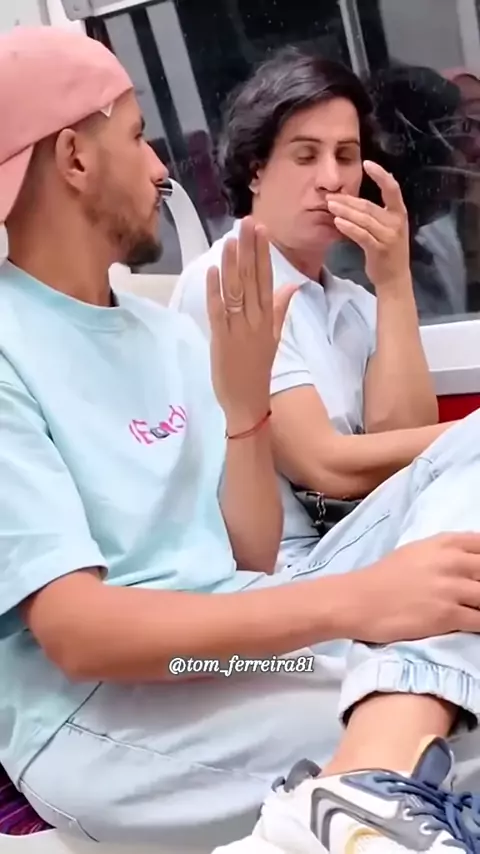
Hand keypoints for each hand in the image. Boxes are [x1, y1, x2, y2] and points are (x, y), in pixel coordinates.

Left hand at [206, 217, 296, 431]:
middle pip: (252, 279)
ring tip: (230, 239)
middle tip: (247, 222)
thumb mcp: (274, 337)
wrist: (249, 401)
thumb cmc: (258, 369)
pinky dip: (215, 290)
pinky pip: (218, 311)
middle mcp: (255, 319)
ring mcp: (238, 328)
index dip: (263, 253)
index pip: (266, 279)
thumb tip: (293, 285)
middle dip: (249, 249)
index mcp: (267, 318)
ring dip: (232, 264)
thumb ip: (280, 309)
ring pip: (236, 291)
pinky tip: (213, 270)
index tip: (261, 229)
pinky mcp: (221, 338)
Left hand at [326, 161, 409, 291]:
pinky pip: (362, 235)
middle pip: (369, 206)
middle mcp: (396, 223)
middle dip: (348, 200)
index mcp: (399, 214)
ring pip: (364, 219)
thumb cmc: (387, 252)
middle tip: (330, 195)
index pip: (392, 189)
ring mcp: (389, 236)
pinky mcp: (379, 249)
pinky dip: (349, 227)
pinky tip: (337, 221)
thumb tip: (350, 200)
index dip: (381, 175)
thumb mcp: (386, 229)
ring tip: (329, 205)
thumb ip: (374, 214)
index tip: (367, 163)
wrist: (394, 278)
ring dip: (345, 211)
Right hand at [340, 532, 479, 642]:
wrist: (359, 601)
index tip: (478, 575)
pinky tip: (474, 625)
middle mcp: (452, 561)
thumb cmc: (385, 577)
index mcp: (445, 543)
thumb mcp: (418, 552)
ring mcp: (451, 589)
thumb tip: (473, 559)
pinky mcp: (448, 615)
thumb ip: (448, 552)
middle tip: (476, 595)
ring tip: (474, 608)